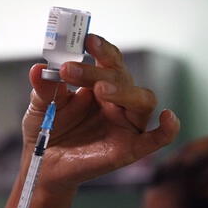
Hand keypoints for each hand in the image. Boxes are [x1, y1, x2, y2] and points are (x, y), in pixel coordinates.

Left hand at [22, 34, 179, 191]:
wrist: (44, 166)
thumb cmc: (46, 131)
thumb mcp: (40, 106)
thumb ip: (44, 88)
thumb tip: (39, 69)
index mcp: (98, 85)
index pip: (109, 61)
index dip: (102, 49)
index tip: (86, 40)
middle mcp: (117, 102)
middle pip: (122, 78)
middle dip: (98, 70)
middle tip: (70, 70)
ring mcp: (125, 124)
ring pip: (142, 100)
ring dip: (124, 91)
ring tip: (100, 88)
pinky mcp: (131, 149)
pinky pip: (157, 139)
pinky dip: (168, 129)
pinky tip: (168, 117)